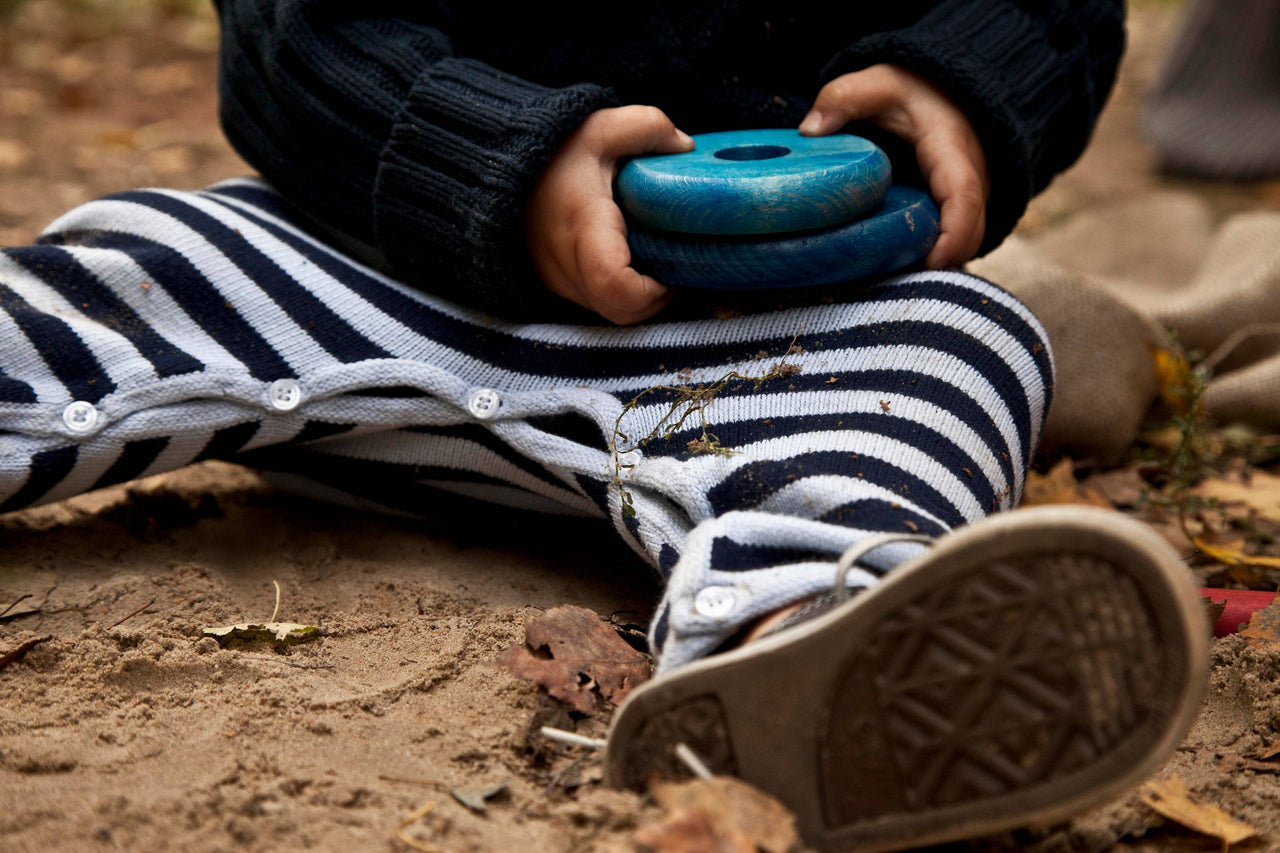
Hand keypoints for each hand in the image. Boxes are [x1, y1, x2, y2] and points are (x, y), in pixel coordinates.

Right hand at [526, 106, 694, 323]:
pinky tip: (635, 261)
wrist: (498, 168)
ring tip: (657, 258)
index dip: (652, 289)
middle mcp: (565, 265)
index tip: (672, 263)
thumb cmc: (556, 150)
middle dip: (658, 297)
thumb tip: (687, 149)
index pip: (614, 283)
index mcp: (582, 226)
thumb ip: (649, 127)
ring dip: (643, 298)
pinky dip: (624, 293)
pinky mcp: (557, 287)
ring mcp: (558, 281)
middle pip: (623, 311)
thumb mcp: (602, 127)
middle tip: (676, 261)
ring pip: (613, 315)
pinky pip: (600, 305)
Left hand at [800, 64, 988, 268]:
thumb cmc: (912, 90)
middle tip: (891, 280)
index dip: (954, 234)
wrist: (945, 92)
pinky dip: (930, 257)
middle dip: (941, 263)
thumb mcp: (878, 82)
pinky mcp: (958, 210)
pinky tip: (893, 266)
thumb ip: (843, 98)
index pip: (964, 196)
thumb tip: (808, 130)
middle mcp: (973, 179)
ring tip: (887, 276)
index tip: (930, 262)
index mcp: (952, 150)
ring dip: (934, 264)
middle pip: (971, 233)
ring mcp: (970, 198)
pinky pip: (953, 242)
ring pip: (966, 243)